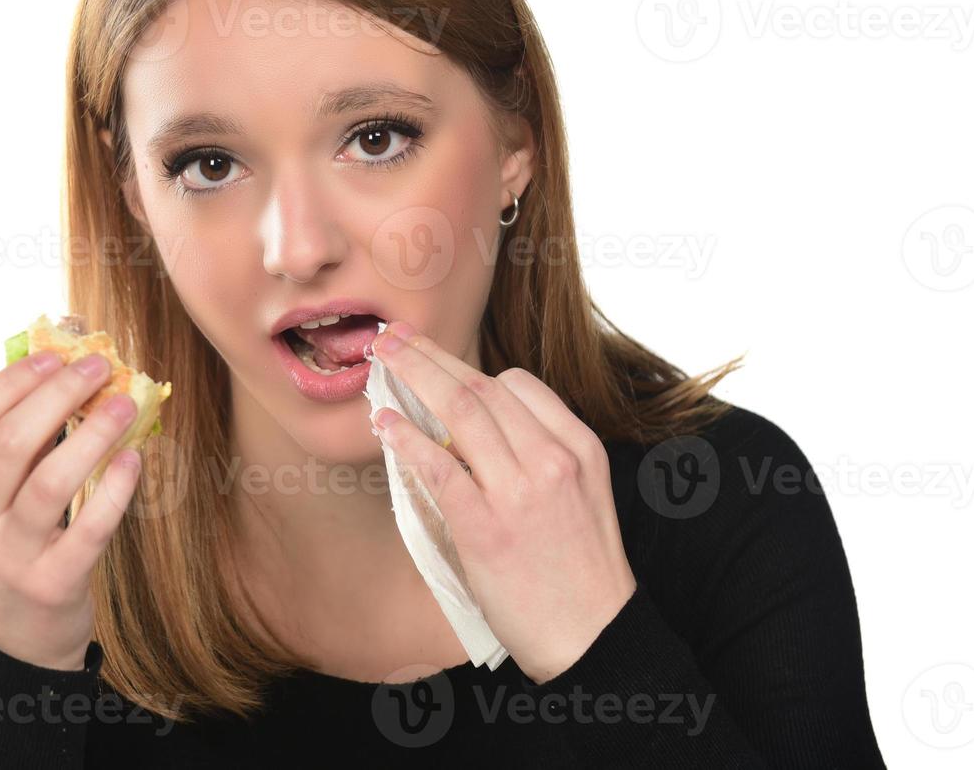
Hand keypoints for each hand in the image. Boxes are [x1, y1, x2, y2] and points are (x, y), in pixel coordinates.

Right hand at [0, 349, 142, 670]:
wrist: (8, 641)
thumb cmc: (2, 548)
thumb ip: (6, 444)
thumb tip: (57, 370)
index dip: (10, 381)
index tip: (53, 358)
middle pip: (9, 442)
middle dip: (58, 395)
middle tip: (98, 368)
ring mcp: (6, 558)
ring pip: (50, 481)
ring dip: (93, 434)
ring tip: (125, 404)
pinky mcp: (51, 585)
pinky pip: (90, 527)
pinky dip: (116, 487)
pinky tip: (135, 458)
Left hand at [368, 321, 636, 683]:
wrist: (593, 636)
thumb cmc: (581, 572)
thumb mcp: (584, 496)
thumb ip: (542, 456)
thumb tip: (476, 429)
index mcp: (580, 448)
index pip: (521, 384)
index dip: (470, 368)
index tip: (437, 362)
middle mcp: (553, 460)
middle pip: (482, 387)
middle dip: (430, 355)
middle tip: (394, 336)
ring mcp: (519, 492)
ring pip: (459, 411)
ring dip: (413, 376)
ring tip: (381, 359)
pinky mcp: (485, 526)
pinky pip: (437, 465)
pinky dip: (406, 437)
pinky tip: (385, 423)